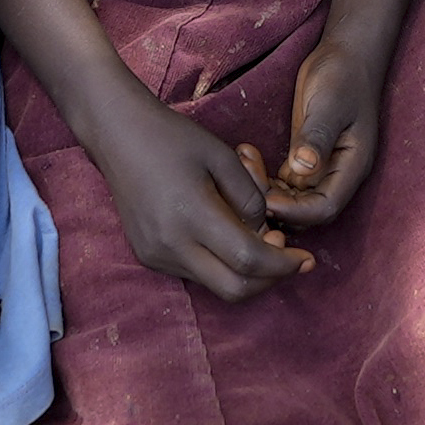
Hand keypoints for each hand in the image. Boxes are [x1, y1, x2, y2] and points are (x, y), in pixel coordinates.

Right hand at [91, 98, 314, 302]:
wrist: (118, 134)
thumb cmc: (173, 137)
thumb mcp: (223, 158)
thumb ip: (252, 199)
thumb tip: (265, 235)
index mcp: (191, 216)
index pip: (248, 261)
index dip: (284, 265)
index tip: (306, 258)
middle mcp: (170, 245)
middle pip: (233, 290)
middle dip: (269, 280)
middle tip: (287, 255)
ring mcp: (155, 255)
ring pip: (214, 285)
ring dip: (245, 272)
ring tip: (257, 238)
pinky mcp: (147, 256)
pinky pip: (195, 273)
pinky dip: (220, 265)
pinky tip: (228, 237)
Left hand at [261, 32, 389, 230]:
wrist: (346, 54)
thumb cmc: (342, 76)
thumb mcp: (329, 104)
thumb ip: (316, 136)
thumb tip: (301, 169)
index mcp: (352, 167)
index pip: (324, 208)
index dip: (293, 211)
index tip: (264, 198)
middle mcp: (338, 175)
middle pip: (306, 212)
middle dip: (274, 203)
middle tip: (245, 175)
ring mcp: (321, 169)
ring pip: (291, 200)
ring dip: (265, 190)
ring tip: (245, 158)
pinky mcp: (305, 160)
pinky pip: (284, 184)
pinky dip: (265, 178)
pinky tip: (248, 155)